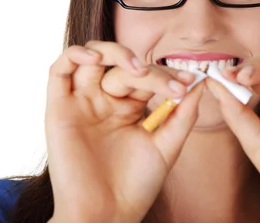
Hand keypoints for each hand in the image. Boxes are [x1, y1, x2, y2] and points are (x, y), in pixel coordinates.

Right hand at [45, 41, 202, 222]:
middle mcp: (104, 101)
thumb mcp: (167, 146)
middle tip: (172, 85)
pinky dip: (76, 54)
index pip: (146, 77)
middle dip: (150, 72)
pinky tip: (96, 58)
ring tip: (137, 68)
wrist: (106, 214)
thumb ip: (183, 114)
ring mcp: (81, 103)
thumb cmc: (135, 185)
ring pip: (91, 57)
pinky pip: (59, 70)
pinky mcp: (59, 108)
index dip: (167, 74)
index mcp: (128, 108)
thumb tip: (201, 82)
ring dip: (114, 52)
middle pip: (123, 66)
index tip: (191, 80)